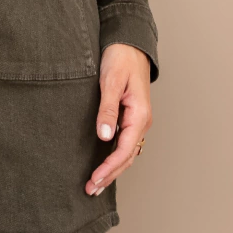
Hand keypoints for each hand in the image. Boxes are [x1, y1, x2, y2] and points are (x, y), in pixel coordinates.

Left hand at [85, 43, 151, 195]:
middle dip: (110, 175)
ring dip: (113, 169)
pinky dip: (115, 157)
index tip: (94, 180)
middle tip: (90, 190)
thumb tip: (105, 137)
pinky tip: (105, 164)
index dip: (109, 168)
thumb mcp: (110, 81)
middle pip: (127, 157)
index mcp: (140, 115)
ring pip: (127, 152)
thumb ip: (107, 109)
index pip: (124, 150)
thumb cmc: (120, 58)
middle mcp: (142, 121)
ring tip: (95, 184)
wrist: (129, 42)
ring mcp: (138, 120)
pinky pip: (125, 143)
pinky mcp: (131, 116)